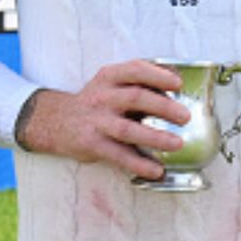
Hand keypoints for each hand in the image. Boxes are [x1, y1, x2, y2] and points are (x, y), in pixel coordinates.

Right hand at [17, 59, 191, 178]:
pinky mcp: (92, 144)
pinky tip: (156, 170)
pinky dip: (139, 164)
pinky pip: (118, 155)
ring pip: (128, 129)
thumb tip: (177, 85)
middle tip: (185, 116)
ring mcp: (96, 121)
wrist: (55, 121)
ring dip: (155, 137)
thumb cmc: (96, 101)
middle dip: (163, 106)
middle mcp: (102, 97)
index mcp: (110, 77)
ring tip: (177, 144)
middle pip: (135, 98)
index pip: (135, 70)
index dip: (158, 76)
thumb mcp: (110, 83)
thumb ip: (137, 82)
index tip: (178, 83)